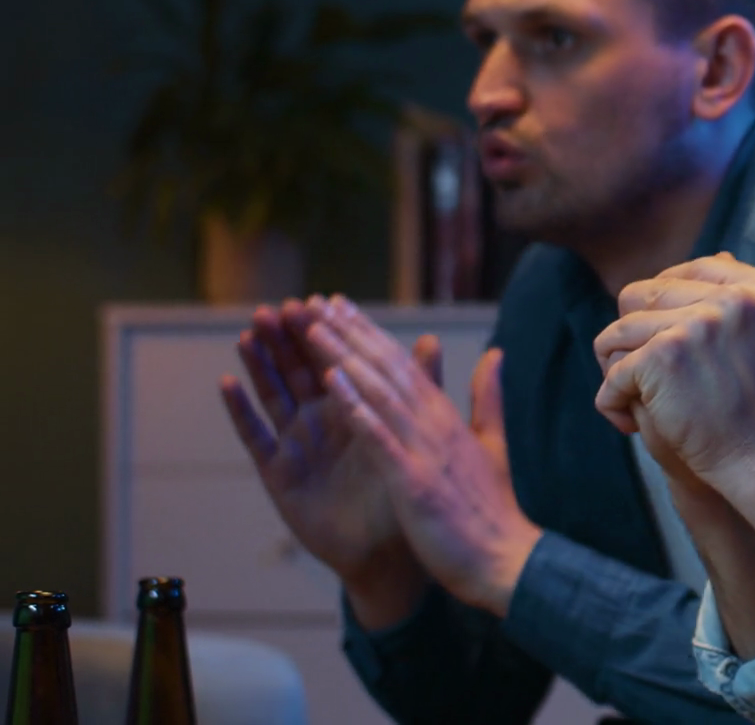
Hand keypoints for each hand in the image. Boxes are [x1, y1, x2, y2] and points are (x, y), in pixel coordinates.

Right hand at [218, 299, 427, 603]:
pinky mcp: (279, 473)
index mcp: (354, 408)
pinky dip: (240, 410)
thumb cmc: (404, 491)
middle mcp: (320, 421)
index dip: (324, 333)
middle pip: (297, 371)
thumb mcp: (415, 435)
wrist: (392, 551)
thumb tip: (433, 339)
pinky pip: (255, 437)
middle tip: (274, 307)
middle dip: (286, 339)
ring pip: (273, 395)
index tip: (315, 299)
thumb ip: (421, 387)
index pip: (334, 361)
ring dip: (259, 364)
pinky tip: (226, 383)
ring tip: (249, 333)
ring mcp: (296, 445)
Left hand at [306, 297, 541, 617]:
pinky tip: (332, 384)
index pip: (405, 366)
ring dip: (344, 359)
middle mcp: (436, 425)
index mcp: (448, 419)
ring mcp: (425, 451)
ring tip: (312, 329)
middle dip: (350, 334)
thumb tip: (495, 354)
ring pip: (379, 393)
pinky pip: (379, 437)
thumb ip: (488, 399)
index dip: (371, 335)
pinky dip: (356, 408)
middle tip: (317, 303)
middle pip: (387, 369)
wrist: (505, 561)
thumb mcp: (492, 446)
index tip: (342, 309)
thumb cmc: (493, 512)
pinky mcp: (414, 481)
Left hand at [592, 253, 754, 493]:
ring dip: (618, 366)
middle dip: (637, 334)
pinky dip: (613, 400)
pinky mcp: (662, 358)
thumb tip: (724, 255)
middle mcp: (733, 298)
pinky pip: (614, 371)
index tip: (670, 343)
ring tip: (632, 396)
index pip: (691, 272)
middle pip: (646, 294)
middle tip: (646, 371)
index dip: (668, 305)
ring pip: (620, 331)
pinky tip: (628, 422)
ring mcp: (695, 326)